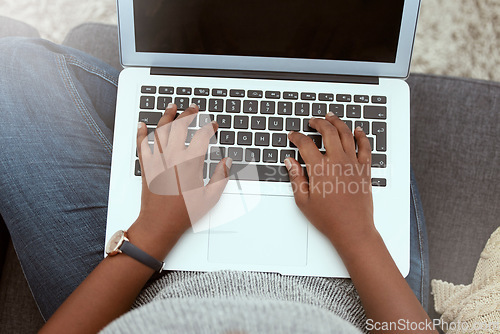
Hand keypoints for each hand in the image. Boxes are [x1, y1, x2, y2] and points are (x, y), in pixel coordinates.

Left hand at [129, 104, 230, 258]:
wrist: (159, 224)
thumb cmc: (184, 214)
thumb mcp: (210, 197)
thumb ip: (221, 177)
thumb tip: (227, 161)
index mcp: (191, 163)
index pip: (202, 136)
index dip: (210, 127)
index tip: (214, 125)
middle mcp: (173, 157)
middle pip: (180, 127)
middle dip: (188, 114)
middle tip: (193, 108)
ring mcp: (158, 160)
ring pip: (161, 131)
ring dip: (167, 116)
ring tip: (172, 106)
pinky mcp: (146, 166)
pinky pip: (142, 145)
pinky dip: (141, 133)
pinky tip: (142, 124)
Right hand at [285, 113, 374, 250]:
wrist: (352, 229)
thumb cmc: (328, 219)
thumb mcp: (303, 200)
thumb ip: (296, 178)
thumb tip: (290, 162)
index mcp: (319, 169)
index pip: (305, 144)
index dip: (297, 137)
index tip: (293, 136)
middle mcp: (337, 162)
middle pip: (328, 132)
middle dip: (318, 123)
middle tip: (313, 121)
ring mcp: (353, 164)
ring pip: (346, 134)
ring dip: (338, 122)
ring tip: (331, 116)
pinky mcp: (364, 169)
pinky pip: (365, 147)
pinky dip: (361, 136)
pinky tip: (358, 130)